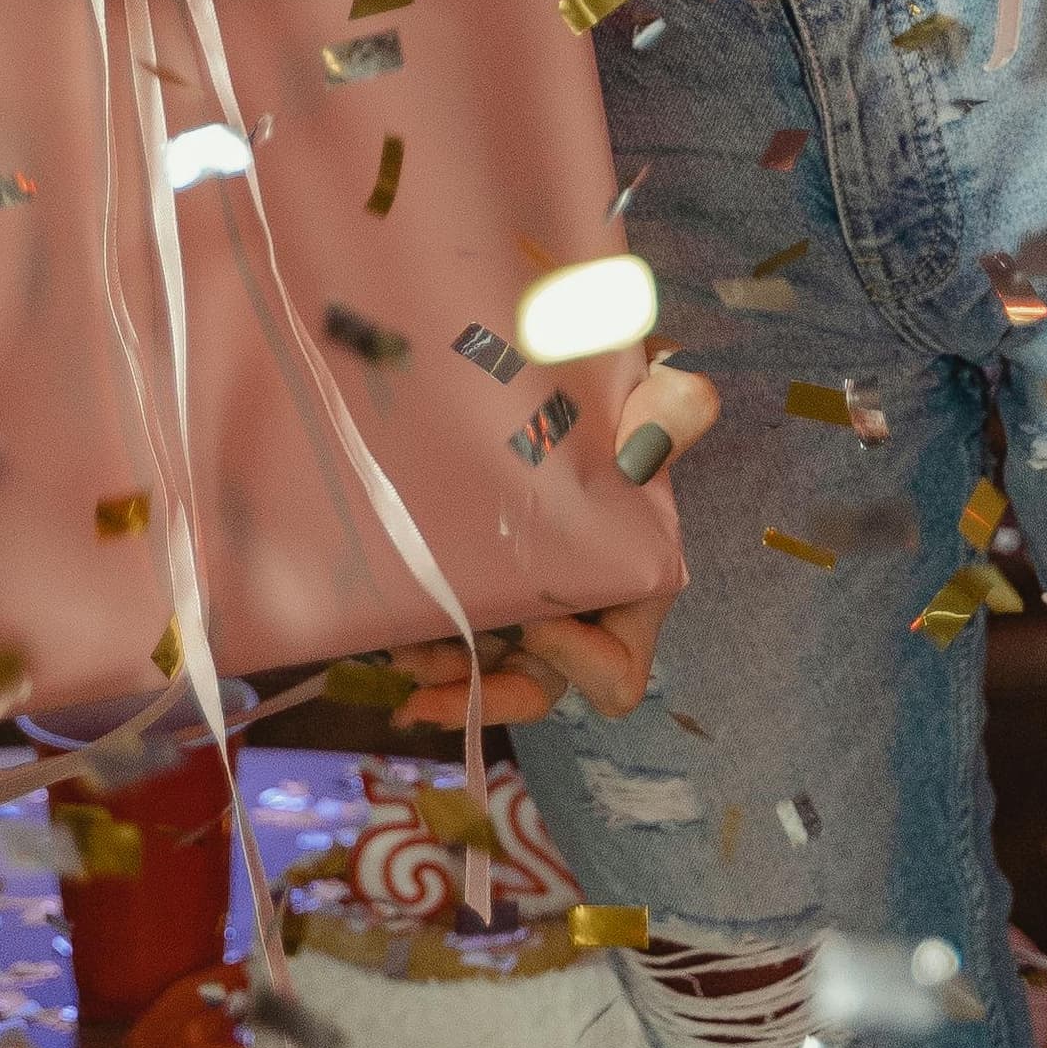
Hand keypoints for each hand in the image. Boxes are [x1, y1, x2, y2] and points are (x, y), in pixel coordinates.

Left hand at [375, 358, 715, 729]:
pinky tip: (373, 621)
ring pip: (482, 669)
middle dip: (483, 696)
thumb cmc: (619, 381)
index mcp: (630, 583)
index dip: (583, 663)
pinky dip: (411, 634)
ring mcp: (520, 595)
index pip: (619, 668)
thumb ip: (673, 404)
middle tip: (419, 676)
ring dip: (436, 674)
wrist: (556, 352)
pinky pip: (445, 627)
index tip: (538, 623)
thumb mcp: (655, 382)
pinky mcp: (474, 572)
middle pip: (536, 687)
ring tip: (386, 651)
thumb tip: (642, 450)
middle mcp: (574, 605)